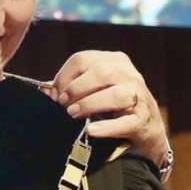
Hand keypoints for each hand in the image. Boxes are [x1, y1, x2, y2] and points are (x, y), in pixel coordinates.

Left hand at [50, 51, 168, 168]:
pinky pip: (126, 122)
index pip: (83, 59)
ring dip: (89, 104)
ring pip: (116, 94)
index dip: (64, 76)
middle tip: (63, 105)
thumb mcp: (94, 91)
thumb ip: (71, 88)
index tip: (55, 94)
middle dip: (76, 89)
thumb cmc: (112, 108)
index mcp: (115, 61)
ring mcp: (140, 96)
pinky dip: (106, 127)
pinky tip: (91, 130)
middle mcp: (130, 74)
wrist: (146, 130)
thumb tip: (44, 90)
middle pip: (100, 73)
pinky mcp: (144, 119)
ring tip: (73, 114)